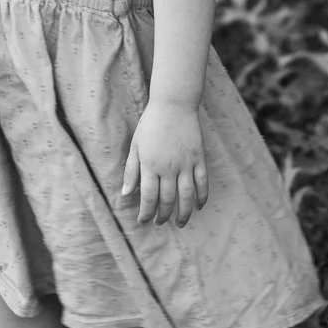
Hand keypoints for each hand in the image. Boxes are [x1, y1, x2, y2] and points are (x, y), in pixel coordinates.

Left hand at [120, 99, 208, 226]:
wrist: (173, 104)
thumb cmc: (150, 124)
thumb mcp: (136, 146)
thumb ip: (131, 171)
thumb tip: (126, 194)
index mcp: (150, 165)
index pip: (148, 197)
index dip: (145, 212)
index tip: (143, 221)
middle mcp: (168, 167)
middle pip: (167, 200)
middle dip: (163, 216)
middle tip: (160, 223)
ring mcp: (186, 164)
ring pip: (186, 196)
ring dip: (183, 213)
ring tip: (179, 223)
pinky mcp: (199, 158)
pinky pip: (202, 183)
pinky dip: (202, 197)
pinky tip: (199, 207)